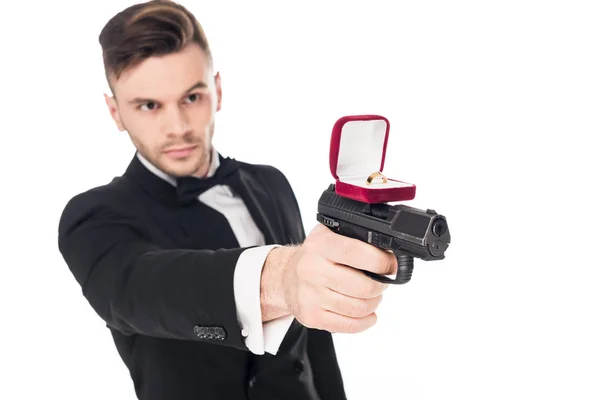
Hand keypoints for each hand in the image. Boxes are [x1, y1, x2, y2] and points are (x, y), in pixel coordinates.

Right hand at [280, 223, 397, 332]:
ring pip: (358, 307)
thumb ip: (355, 238)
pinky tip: (368, 314)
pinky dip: (365, 321)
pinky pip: (349, 325)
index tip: (390, 265)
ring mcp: (311, 296)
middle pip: (362, 286)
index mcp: (320, 245)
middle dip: (380, 286)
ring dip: (373, 303)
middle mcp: (312, 270)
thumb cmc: (314, 256)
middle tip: (381, 282)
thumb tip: (389, 251)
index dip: (381, 261)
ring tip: (372, 296)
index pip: (356, 253)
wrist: (285, 277)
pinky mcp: (312, 316)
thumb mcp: (329, 236)